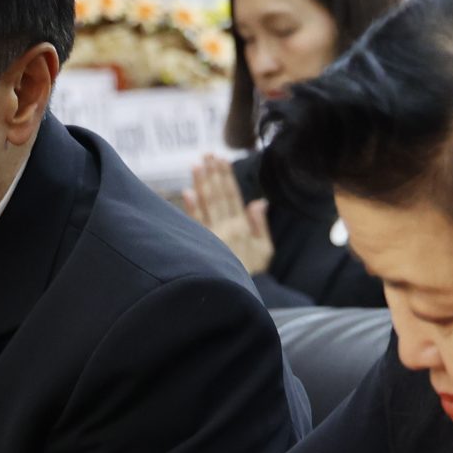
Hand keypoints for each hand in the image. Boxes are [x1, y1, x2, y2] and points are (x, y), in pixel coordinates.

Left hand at [187, 156, 272, 277]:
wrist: (238, 297)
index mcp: (242, 227)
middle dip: (212, 174)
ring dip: (201, 184)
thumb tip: (259, 201)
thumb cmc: (254, 274)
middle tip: (207, 154)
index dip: (226, 176)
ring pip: (206, 205)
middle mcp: (226, 228)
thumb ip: (260, 225)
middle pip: (218, 196)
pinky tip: (187, 193)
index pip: (232, 196)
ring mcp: (212, 237)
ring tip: (196, 165)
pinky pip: (195, 224)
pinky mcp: (200, 246)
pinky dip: (191, 208)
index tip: (221, 159)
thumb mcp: (265, 250)